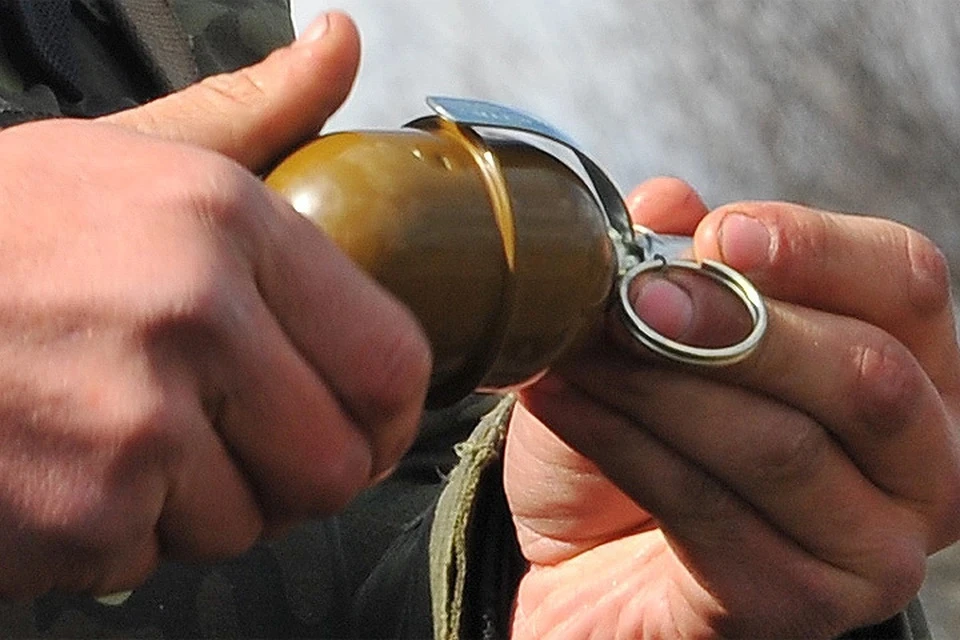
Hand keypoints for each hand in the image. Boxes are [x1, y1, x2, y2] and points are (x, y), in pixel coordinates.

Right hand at [0, 13, 430, 597]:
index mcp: (228, 225)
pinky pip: (154, 559)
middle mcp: (196, 321)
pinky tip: (75, 468)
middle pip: (336, 466)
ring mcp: (138, 427)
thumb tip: (341, 43)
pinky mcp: (79, 516)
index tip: (365, 420)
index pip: (390, 363)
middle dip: (301, 472)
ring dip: (206, 504)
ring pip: (247, 524)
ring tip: (140, 443)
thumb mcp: (132, 149)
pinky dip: (123, 535)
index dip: (389, 413)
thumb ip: (257, 110)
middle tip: (251, 447)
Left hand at [505, 177, 959, 637]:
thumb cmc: (642, 435)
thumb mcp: (654, 332)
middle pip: (863, 373)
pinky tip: (563, 400)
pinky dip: (623, 444)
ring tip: (578, 348)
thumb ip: (677, 263)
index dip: (816, 249)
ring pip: (779, 445)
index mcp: (911, 371)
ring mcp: (873, 549)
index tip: (719, 232)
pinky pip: (709, 510)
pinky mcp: (798, 605)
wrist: (590, 553)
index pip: (904, 284)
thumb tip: (668, 201)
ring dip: (660, 385)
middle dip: (734, 326)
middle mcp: (921, 463)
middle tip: (633, 298)